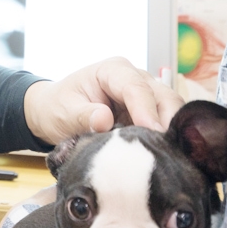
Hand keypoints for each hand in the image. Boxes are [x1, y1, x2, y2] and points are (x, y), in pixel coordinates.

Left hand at [23, 57, 184, 144]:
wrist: (54, 112)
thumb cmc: (58, 107)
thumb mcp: (64, 112)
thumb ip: (83, 116)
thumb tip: (104, 120)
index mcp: (113, 71)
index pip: (136, 88)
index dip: (146, 110)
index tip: (152, 132)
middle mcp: (135, 79)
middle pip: (164, 97)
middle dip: (168, 122)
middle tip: (167, 150)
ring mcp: (146, 97)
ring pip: (172, 112)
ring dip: (172, 134)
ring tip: (168, 157)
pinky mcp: (149, 115)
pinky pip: (166, 127)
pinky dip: (168, 141)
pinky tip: (166, 157)